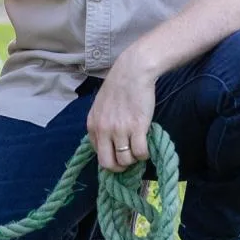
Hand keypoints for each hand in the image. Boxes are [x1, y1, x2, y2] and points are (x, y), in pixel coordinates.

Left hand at [87, 53, 155, 172]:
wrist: (132, 71)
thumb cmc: (118, 87)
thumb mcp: (100, 107)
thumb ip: (101, 125)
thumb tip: (107, 146)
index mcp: (92, 125)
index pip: (97, 155)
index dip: (110, 158)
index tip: (119, 154)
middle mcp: (103, 129)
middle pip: (108, 164)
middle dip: (119, 167)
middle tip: (129, 159)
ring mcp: (120, 129)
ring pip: (126, 161)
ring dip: (134, 158)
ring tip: (138, 146)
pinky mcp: (137, 127)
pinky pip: (141, 153)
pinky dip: (145, 153)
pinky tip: (146, 144)